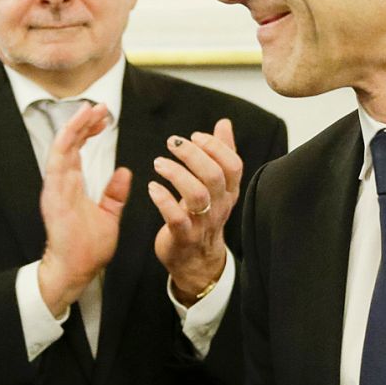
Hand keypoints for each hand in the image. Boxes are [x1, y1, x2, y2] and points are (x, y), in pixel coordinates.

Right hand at [39, 102, 131, 315]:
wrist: (76, 270)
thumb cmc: (88, 248)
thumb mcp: (109, 215)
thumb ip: (114, 194)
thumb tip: (125, 172)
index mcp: (72, 186)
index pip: (78, 150)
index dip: (88, 131)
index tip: (103, 117)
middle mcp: (61, 183)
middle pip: (69, 143)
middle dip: (82, 122)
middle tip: (99, 106)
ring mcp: (55, 188)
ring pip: (61, 148)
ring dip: (74, 127)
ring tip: (88, 110)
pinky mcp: (53, 196)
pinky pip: (56, 165)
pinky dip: (64, 145)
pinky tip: (74, 129)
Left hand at [149, 119, 242, 303]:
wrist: (196, 260)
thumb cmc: (203, 216)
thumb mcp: (217, 186)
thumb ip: (221, 154)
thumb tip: (225, 124)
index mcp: (229, 192)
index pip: (233, 165)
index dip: (216, 147)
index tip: (195, 136)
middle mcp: (220, 207)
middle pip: (214, 176)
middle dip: (193, 155)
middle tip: (173, 142)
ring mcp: (203, 223)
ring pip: (197, 195)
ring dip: (176, 174)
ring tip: (158, 163)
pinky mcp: (184, 237)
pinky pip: (176, 218)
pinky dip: (163, 200)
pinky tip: (152, 187)